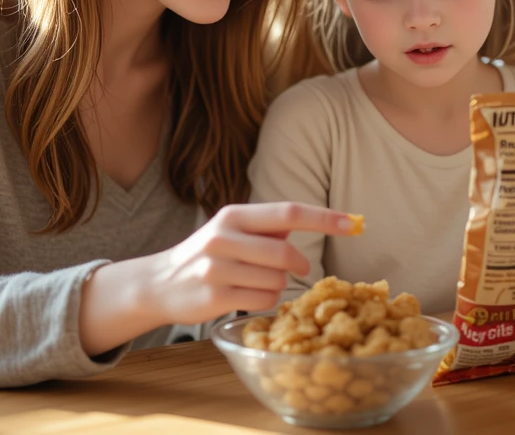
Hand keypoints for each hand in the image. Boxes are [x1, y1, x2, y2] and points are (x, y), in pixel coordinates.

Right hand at [150, 202, 356, 322]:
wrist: (160, 283)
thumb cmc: (208, 254)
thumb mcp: (232, 230)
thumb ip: (268, 227)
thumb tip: (320, 221)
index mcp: (234, 216)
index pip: (288, 213)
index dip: (324, 219)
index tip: (354, 224)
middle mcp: (223, 238)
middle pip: (285, 253)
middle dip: (298, 265)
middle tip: (297, 269)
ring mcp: (217, 269)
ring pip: (276, 281)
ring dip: (277, 285)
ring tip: (254, 282)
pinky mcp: (215, 297)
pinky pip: (263, 301)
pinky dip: (264, 301)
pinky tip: (245, 296)